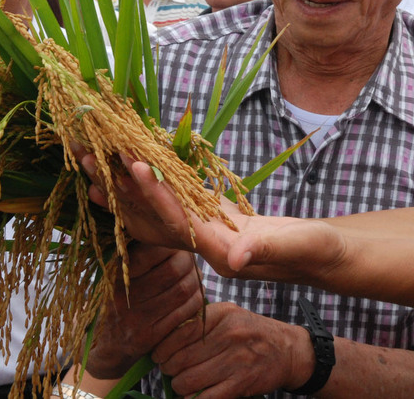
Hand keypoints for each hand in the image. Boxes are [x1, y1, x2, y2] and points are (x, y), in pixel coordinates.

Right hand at [81, 244, 203, 378]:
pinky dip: (196, 300)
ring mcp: (139, 318)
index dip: (173, 245)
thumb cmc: (118, 299)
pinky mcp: (152, 336)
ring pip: (184, 290)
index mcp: (117, 274)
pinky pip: (186, 312)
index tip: (177, 245)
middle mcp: (125, 295)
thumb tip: (170, 231)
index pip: (153, 251)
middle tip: (190, 261)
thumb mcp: (117, 273)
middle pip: (174, 269)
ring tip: (193, 276)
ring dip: (195, 280)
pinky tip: (192, 296)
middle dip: (189, 262)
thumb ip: (137, 253)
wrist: (108, 345)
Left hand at [85, 155, 345, 282]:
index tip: (133, 165)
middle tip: (88, 154)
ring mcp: (204, 235)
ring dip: (123, 185)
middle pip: (152, 218)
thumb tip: (238, 257)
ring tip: (92, 157)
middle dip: (121, 187)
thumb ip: (270, 249)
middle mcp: (203, 246)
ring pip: (153, 210)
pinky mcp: (210, 222)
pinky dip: (149, 182)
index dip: (155, 195)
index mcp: (220, 252)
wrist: (325, 260)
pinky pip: (170, 201)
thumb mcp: (301, 247)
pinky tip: (131, 162)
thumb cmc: (320, 252)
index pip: (177, 223)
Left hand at [151, 303, 313, 398]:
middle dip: (168, 368)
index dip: (163, 347)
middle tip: (169, 369)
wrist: (288, 350)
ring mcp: (236, 360)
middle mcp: (230, 335)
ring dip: (179, 385)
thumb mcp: (230, 315)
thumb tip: (164, 339)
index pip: (179, 332)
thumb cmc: (252, 333)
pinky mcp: (241, 383)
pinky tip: (194, 393)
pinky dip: (194, 398)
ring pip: (188, 380)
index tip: (159, 354)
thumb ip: (200, 321)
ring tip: (182, 382)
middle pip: (180, 358)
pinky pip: (204, 397)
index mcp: (223, 314)